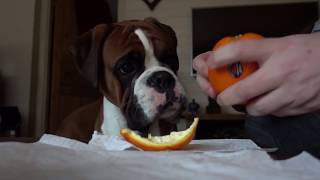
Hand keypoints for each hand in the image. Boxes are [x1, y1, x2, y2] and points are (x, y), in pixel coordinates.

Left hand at [193, 33, 319, 115]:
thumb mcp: (282, 42)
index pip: (240, 50)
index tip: (208, 63)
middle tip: (221, 97)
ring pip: (258, 108)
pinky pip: (275, 113)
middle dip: (226, 97)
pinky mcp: (299, 107)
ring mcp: (291, 92)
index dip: (219, 57)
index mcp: (276, 49)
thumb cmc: (309, 50)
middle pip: (243, 91)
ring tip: (247, 100)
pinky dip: (268, 109)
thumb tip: (229, 59)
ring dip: (247, 106)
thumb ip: (258, 52)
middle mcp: (282, 72)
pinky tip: (268, 101)